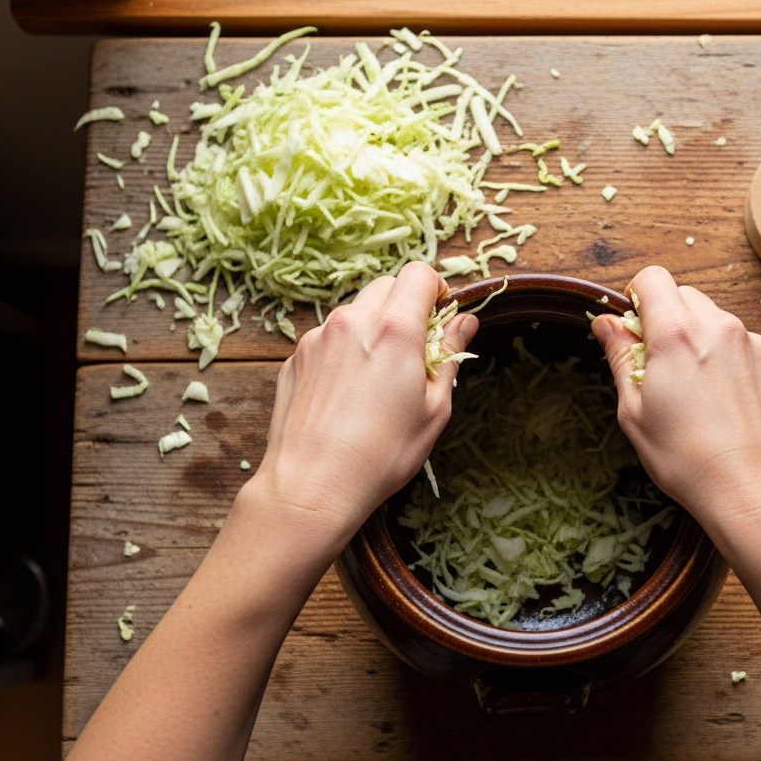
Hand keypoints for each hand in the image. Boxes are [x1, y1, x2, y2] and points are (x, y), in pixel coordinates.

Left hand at [243, 261, 477, 547]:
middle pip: (386, 285)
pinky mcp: (295, 358)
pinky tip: (347, 394)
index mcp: (394, 329)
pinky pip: (327, 337)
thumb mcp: (434, 409)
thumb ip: (450, 356)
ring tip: (378, 378)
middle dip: (405, 306)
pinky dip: (344, 350)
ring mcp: (317, 338)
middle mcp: (351, 321)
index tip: (439, 318)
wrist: (312, 486)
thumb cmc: (381, 455)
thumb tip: (464, 323)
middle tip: (414, 350)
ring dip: (372, 327)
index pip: (418, 274)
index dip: (435, 290)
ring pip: (354, 310)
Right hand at [591, 266, 760, 537]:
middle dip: (667, 318)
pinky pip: (743, 347)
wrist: (754, 492)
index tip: (634, 328)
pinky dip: (728, 362)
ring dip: (699, 340)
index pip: (652, 278)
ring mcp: (754, 345)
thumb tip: (606, 324)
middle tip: (658, 366)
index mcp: (676, 334)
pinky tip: (723, 405)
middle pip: (685, 295)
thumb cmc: (687, 460)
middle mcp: (719, 327)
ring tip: (694, 392)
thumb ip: (620, 358)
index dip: (637, 296)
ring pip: (717, 320)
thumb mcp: (634, 412)